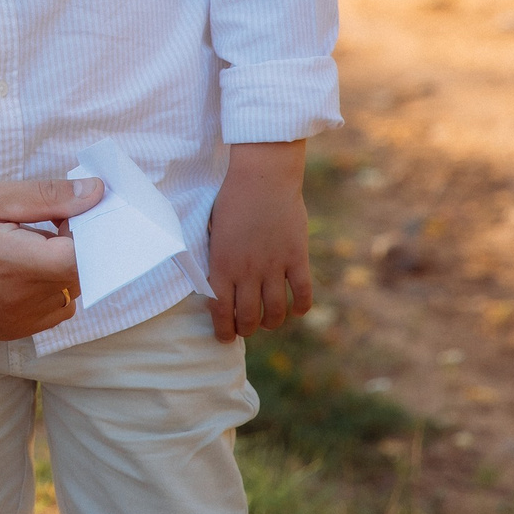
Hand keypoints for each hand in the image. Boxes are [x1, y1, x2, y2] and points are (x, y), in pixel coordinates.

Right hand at [0, 177, 101, 348]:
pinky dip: (46, 291)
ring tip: (26, 246)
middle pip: (81, 278)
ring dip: (61, 272)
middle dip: (76, 248)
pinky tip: (16, 270)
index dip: (89, 230)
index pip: (88, 256)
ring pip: (68, 298)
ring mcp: (17, 323)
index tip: (67, 210)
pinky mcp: (6, 332)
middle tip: (44, 221)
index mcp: (23, 266)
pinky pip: (48, 314)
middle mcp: (25, 303)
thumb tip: (96, 193)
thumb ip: (48, 197)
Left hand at [204, 141, 313, 343]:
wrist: (262, 176)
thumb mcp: (211, 229)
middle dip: (246, 329)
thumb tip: (212, 283)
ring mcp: (274, 265)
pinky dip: (300, 307)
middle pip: (249, 317)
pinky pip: (302, 293)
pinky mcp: (297, 257)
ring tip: (269, 322)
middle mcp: (248, 271)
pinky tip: (296, 309)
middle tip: (246, 328)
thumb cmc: (231, 198)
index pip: (221, 311)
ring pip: (275, 311)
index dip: (224, 330)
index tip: (225, 337)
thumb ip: (214, 258)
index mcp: (222, 265)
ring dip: (271, 322)